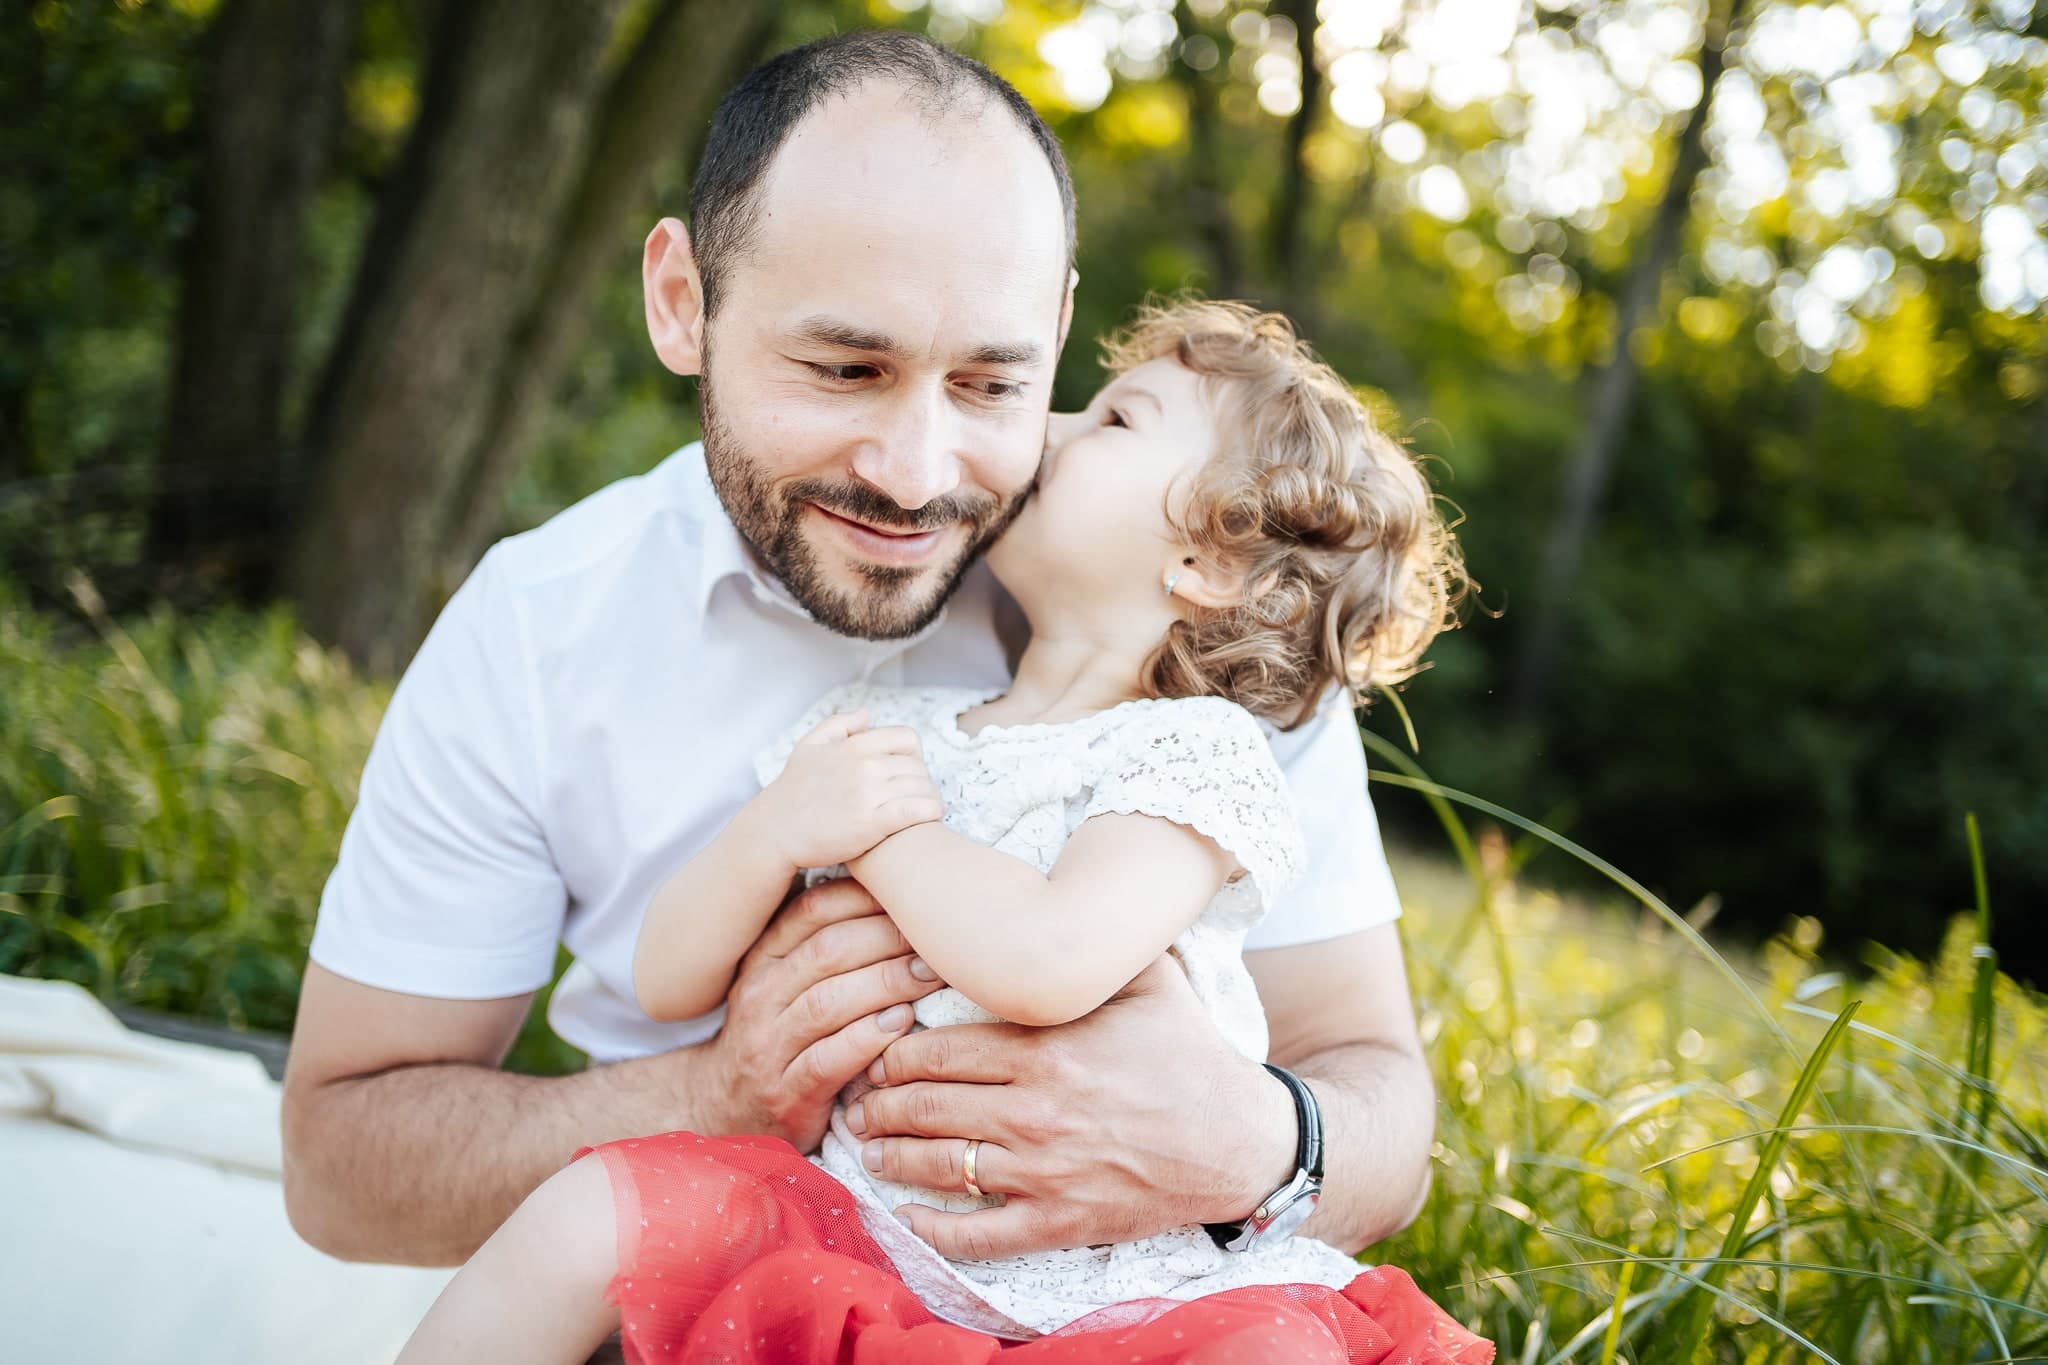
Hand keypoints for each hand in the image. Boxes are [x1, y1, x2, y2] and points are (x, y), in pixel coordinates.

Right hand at [692, 878, 944, 1151]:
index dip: (865, 896)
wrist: (724, 1110)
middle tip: (935, 939)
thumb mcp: (786, 982)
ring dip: (888, 983)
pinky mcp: (785, 1093)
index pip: (812, 910)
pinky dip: (869, 1038)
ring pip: (829, 1002)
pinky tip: (902, 1024)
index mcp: (763, 959)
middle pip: (828, 950)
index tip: (912, 894)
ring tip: (931, 976)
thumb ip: (826, 945)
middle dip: (888, 937)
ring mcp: (768, 1047)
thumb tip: (897, 899)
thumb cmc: (777, 1035)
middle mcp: (759, 996)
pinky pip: (829, 1060)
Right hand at [758, 712, 943, 869]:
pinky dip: (931, 810)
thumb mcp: (809, 746)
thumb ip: (839, 724)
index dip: (914, 754)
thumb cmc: (793, 791)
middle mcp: (864, 766)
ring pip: (922, 787)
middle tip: (919, 793)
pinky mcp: (872, 824)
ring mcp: (868, 794)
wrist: (775, 831)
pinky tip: (933, 815)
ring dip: (930, 796)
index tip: (910, 770)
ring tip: (927, 805)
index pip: (907, 738)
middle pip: (917, 765)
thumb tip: (868, 714)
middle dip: (923, 779)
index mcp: (853, 745)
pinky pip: (916, 810)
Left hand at [845, 956, 1296, 1259]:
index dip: (895, 1053)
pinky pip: (976, 1235)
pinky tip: (904, 1218)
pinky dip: (930, 1231)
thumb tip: (1057, 891)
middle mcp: (1033, 1111)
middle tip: (861, 1099)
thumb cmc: (1190, 1053)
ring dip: (889, 1157)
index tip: (881, 1052)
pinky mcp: (1057, 1222)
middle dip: (879, 1103)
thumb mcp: (1150, 979)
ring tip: (869, 1147)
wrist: (1240, 1141)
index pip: (936, 1049)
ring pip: (935, 1165)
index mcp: (1045, 1048)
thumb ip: (1093, 943)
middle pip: (923, 1106)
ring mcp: (1042, 1173)